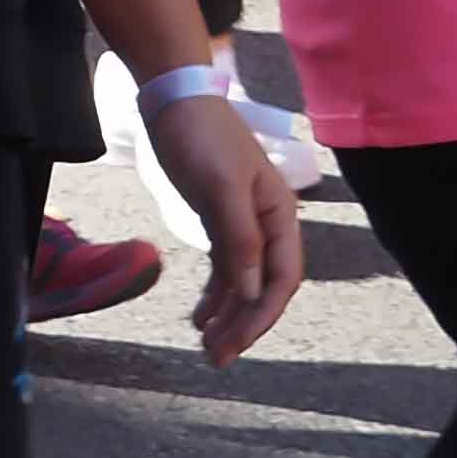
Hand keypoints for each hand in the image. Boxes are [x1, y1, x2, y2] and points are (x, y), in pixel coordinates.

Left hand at [149, 94, 303, 362]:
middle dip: (244, 324)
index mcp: (279, 215)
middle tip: (217, 358)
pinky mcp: (219, 219)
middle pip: (263, 286)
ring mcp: (243, 222)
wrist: (173, 99)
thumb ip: (241, 239)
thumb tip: (254, 292)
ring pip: (242, 281)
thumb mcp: (221, 187)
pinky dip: (214, 294)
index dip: (264, 314)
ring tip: (207, 348)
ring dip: (228, 315)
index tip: (240, 343)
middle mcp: (267, 222)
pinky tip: (200, 318)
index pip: (283, 277)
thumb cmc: (202, 137)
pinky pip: (224, 267)